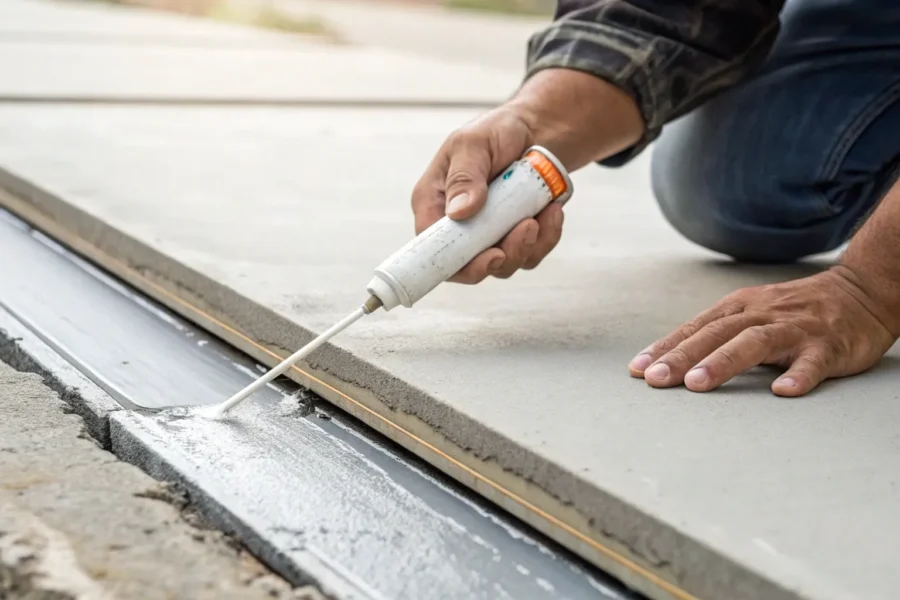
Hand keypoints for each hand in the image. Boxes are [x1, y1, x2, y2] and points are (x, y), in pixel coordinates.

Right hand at [410, 106, 564, 283]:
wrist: (537, 130)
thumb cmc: (497, 131)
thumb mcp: (474, 143)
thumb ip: (464, 176)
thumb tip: (458, 212)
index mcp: (434, 202)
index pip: (432, 247)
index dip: (457, 263)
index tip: (491, 256)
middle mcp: (457, 224)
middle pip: (469, 265)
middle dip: (503, 256)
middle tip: (527, 227)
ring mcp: (486, 235)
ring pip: (503, 265)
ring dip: (528, 244)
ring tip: (545, 211)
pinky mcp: (513, 237)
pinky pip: (529, 254)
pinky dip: (546, 237)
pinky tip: (552, 211)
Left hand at [628, 266, 897, 395]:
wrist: (861, 290)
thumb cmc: (795, 310)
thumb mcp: (751, 314)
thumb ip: (716, 335)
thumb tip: (669, 361)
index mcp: (739, 309)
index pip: (694, 329)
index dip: (665, 348)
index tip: (637, 370)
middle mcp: (762, 315)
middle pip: (715, 335)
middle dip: (681, 357)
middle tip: (655, 380)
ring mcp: (795, 329)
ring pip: (754, 343)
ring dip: (723, 363)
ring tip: (697, 384)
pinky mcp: (829, 345)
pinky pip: (813, 362)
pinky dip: (798, 375)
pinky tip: (783, 391)